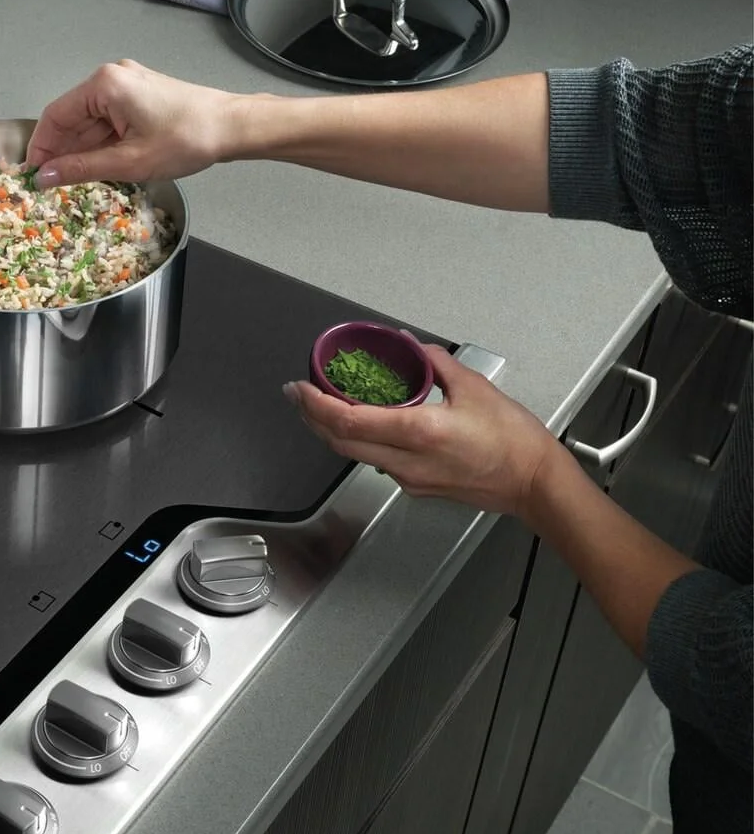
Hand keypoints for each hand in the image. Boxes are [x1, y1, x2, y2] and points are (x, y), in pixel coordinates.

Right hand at [26, 60, 237, 186]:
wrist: (232, 127)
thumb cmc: (186, 140)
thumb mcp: (129, 161)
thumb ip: (82, 168)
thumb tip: (46, 177)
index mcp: (105, 85)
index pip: (55, 116)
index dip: (41, 148)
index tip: (33, 175)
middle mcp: (112, 78)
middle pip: (72, 118)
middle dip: (61, 152)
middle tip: (51, 185)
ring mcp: (128, 86)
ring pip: (91, 122)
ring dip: (82, 151)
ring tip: (72, 182)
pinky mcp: (141, 96)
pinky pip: (109, 121)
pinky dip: (101, 144)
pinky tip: (97, 167)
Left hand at [284, 343, 567, 517]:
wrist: (534, 483)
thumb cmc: (513, 438)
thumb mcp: (474, 388)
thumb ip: (435, 363)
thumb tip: (410, 346)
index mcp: (418, 432)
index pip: (349, 421)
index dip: (317, 405)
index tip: (300, 388)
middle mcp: (406, 460)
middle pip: (340, 442)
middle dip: (312, 417)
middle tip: (298, 394)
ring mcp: (408, 478)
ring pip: (355, 454)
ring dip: (332, 430)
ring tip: (320, 405)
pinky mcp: (415, 487)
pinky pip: (377, 461)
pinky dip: (360, 440)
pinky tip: (361, 423)